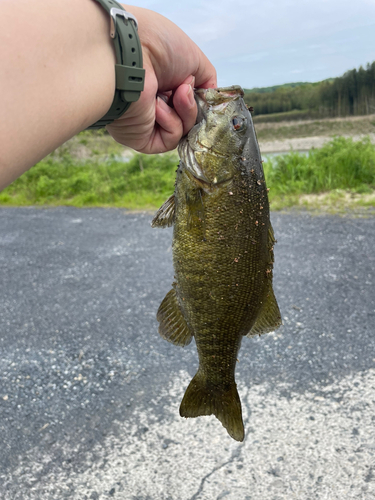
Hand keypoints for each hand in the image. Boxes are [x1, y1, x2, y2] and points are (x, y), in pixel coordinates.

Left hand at [107, 5, 216, 153]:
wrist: (130, 57)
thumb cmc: (157, 47)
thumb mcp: (194, 58)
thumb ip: (207, 80)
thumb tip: (210, 98)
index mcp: (163, 84)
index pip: (189, 102)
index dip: (199, 100)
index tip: (203, 91)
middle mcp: (153, 103)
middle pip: (189, 119)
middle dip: (192, 104)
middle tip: (183, 88)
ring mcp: (147, 122)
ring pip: (183, 131)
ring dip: (185, 112)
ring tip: (175, 94)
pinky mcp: (141, 139)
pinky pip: (169, 140)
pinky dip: (171, 123)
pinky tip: (157, 106)